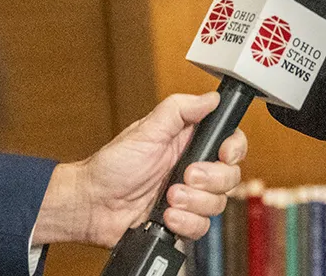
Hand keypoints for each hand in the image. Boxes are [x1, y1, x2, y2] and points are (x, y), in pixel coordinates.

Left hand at [33, 91, 247, 247]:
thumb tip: (211, 98)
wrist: (91, 206)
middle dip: (211, 179)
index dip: (234, 149)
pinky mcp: (181, 221)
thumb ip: (179, 109)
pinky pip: (201, 227)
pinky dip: (185, 223)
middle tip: (185, 176)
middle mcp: (194, 169)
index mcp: (190, 143)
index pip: (231, 143)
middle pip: (231, 176)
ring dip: (194, 202)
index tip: (223, 154)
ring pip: (218, 203)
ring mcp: (189, 197)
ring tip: (168, 197)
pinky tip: (166, 216)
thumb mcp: (145, 130)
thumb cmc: (112, 166)